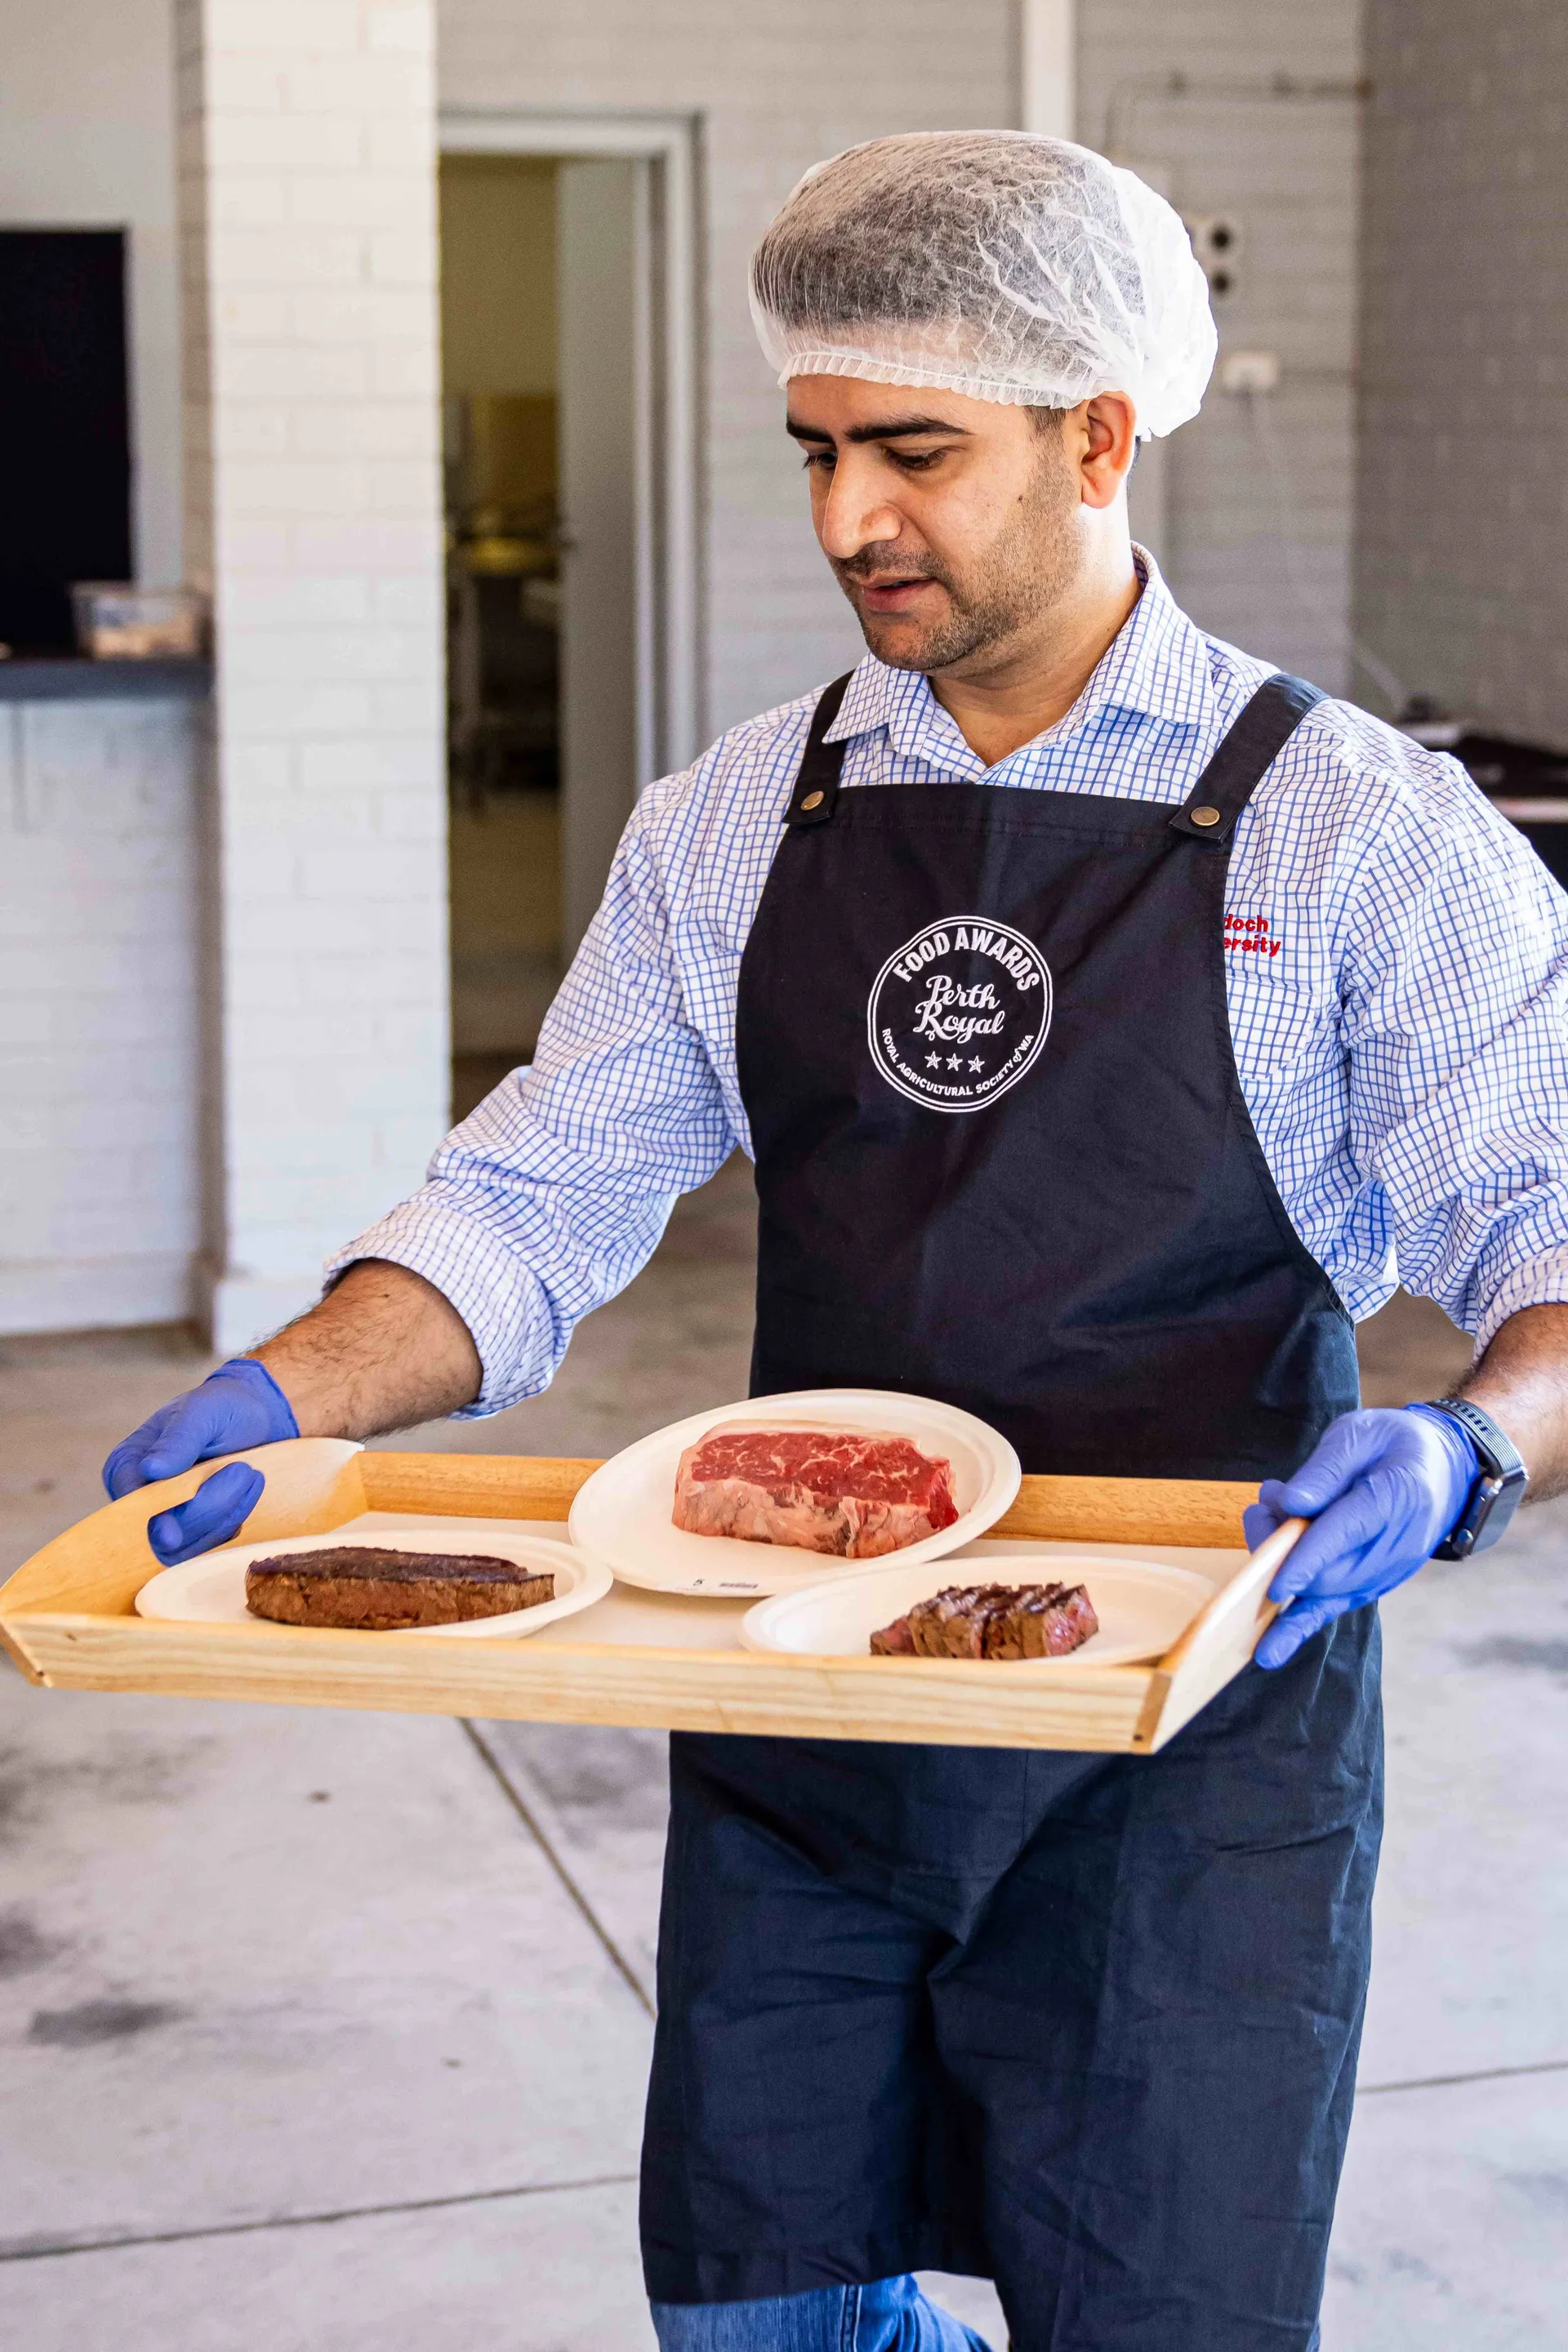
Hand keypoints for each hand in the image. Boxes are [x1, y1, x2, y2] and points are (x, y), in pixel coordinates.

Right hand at [102, 1359, 298, 1565]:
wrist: (255, 1417)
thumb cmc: (221, 1407)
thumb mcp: (203, 1411)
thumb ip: (179, 1439)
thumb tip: (149, 1469)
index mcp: (126, 1466)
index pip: (130, 1504)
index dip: (150, 1521)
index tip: (171, 1536)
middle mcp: (139, 1498)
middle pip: (162, 1532)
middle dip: (209, 1507)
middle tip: (245, 1470)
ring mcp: (166, 1519)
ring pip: (191, 1543)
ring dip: (227, 1511)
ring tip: (250, 1472)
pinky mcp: (194, 1531)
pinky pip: (212, 1543)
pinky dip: (235, 1516)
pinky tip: (249, 1487)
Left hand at [1244, 1406, 1477, 1669]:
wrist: (1446, 1468)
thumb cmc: (1395, 1444)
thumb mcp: (1360, 1434)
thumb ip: (1325, 1469)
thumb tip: (1290, 1504)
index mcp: (1397, 1497)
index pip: (1346, 1533)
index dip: (1307, 1558)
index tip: (1275, 1583)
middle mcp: (1398, 1544)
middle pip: (1331, 1571)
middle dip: (1280, 1553)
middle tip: (1262, 1506)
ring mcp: (1389, 1571)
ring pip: (1328, 1594)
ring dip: (1283, 1571)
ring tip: (1267, 1521)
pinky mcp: (1377, 1584)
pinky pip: (1334, 1606)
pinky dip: (1299, 1620)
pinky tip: (1270, 1641)